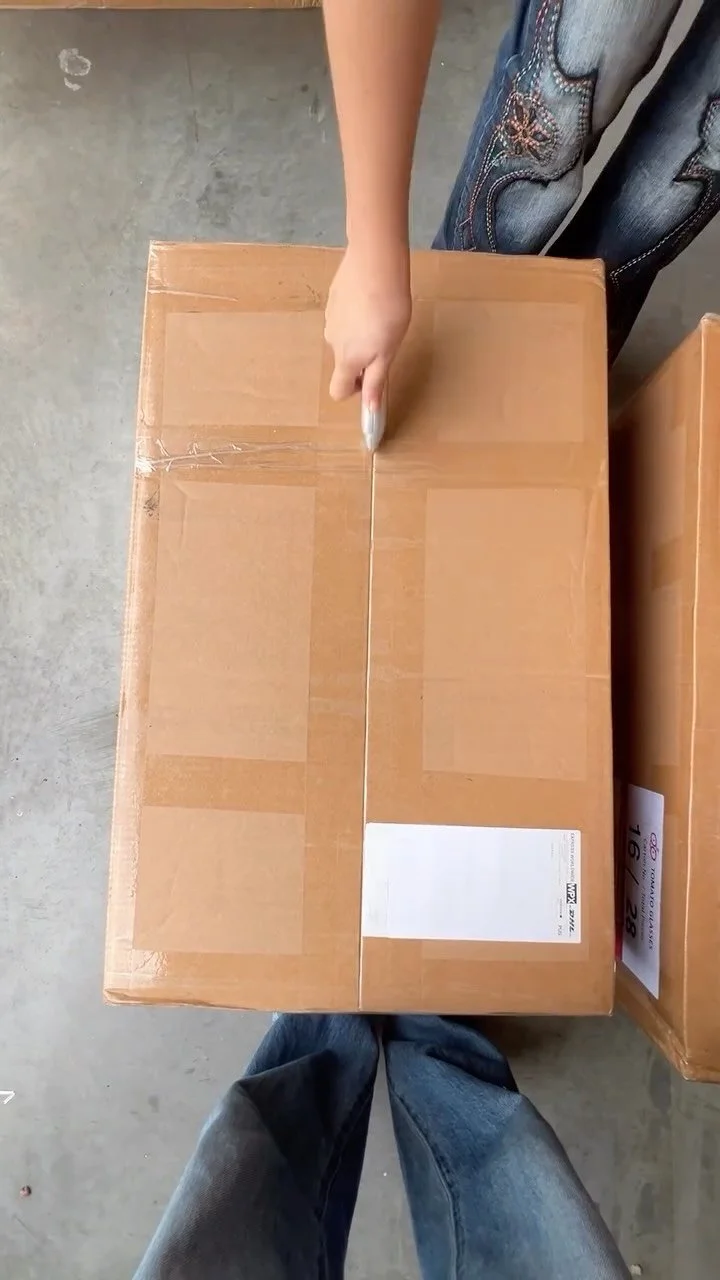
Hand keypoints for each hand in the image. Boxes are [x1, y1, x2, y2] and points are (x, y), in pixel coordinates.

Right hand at [325, 242, 411, 410]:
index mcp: (347, 359)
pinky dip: (355, 316)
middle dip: (361, 359)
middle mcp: (332, 342)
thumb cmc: (388, 311)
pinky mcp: (333, 299)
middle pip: (343, 362)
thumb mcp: (388, 352)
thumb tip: (369, 410)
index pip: (338, 391)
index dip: (354, 391)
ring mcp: (330, 319)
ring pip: (343, 338)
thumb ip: (375, 381)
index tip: (371, 379)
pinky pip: (343, 317)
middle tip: (385, 341)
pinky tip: (371, 300)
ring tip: (380, 316)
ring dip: (359, 335)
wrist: (376, 264)